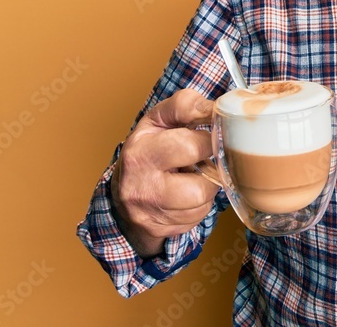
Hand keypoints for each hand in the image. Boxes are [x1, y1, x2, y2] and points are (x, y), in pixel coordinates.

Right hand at [111, 89, 219, 258]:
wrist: (122, 192)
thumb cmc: (149, 148)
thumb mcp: (159, 119)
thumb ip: (186, 106)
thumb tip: (214, 109)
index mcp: (141, 152)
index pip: (190, 146)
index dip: (209, 140)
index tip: (210, 135)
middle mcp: (141, 186)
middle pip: (200, 186)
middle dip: (209, 170)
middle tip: (203, 160)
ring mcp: (150, 212)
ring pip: (202, 203)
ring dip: (206, 189)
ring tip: (192, 177)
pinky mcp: (159, 230)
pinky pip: (197, 218)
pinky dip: (198, 206)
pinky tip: (185, 196)